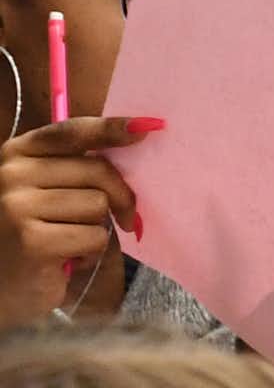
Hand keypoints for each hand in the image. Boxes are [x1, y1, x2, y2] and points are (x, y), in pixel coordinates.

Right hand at [0, 116, 154, 323]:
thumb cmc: (33, 236)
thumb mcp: (47, 192)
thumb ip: (77, 169)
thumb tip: (137, 141)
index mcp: (16, 153)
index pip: (71, 132)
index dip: (111, 129)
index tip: (147, 127)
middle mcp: (11, 173)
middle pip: (97, 170)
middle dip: (121, 197)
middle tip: (126, 220)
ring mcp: (17, 205)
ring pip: (98, 205)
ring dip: (97, 230)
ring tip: (70, 242)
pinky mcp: (31, 239)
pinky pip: (94, 237)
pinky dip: (90, 254)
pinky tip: (65, 260)